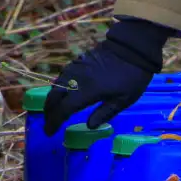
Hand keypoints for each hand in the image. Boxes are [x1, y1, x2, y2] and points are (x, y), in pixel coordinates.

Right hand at [42, 17, 179, 135]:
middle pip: (54, 97)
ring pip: (56, 86)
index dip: (53, 122)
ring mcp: (75, 68)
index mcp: (87, 91)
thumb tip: (89, 125)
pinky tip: (62, 94)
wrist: (132, 49)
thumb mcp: (123, 100)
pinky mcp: (77, 61)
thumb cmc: (131, 77)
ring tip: (53, 111)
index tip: (49, 132)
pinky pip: (62, 77)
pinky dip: (58, 88)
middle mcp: (76, 79)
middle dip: (49, 112)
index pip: (63, 110)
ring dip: (51, 100)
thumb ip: (104, 113)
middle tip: (49, 123)